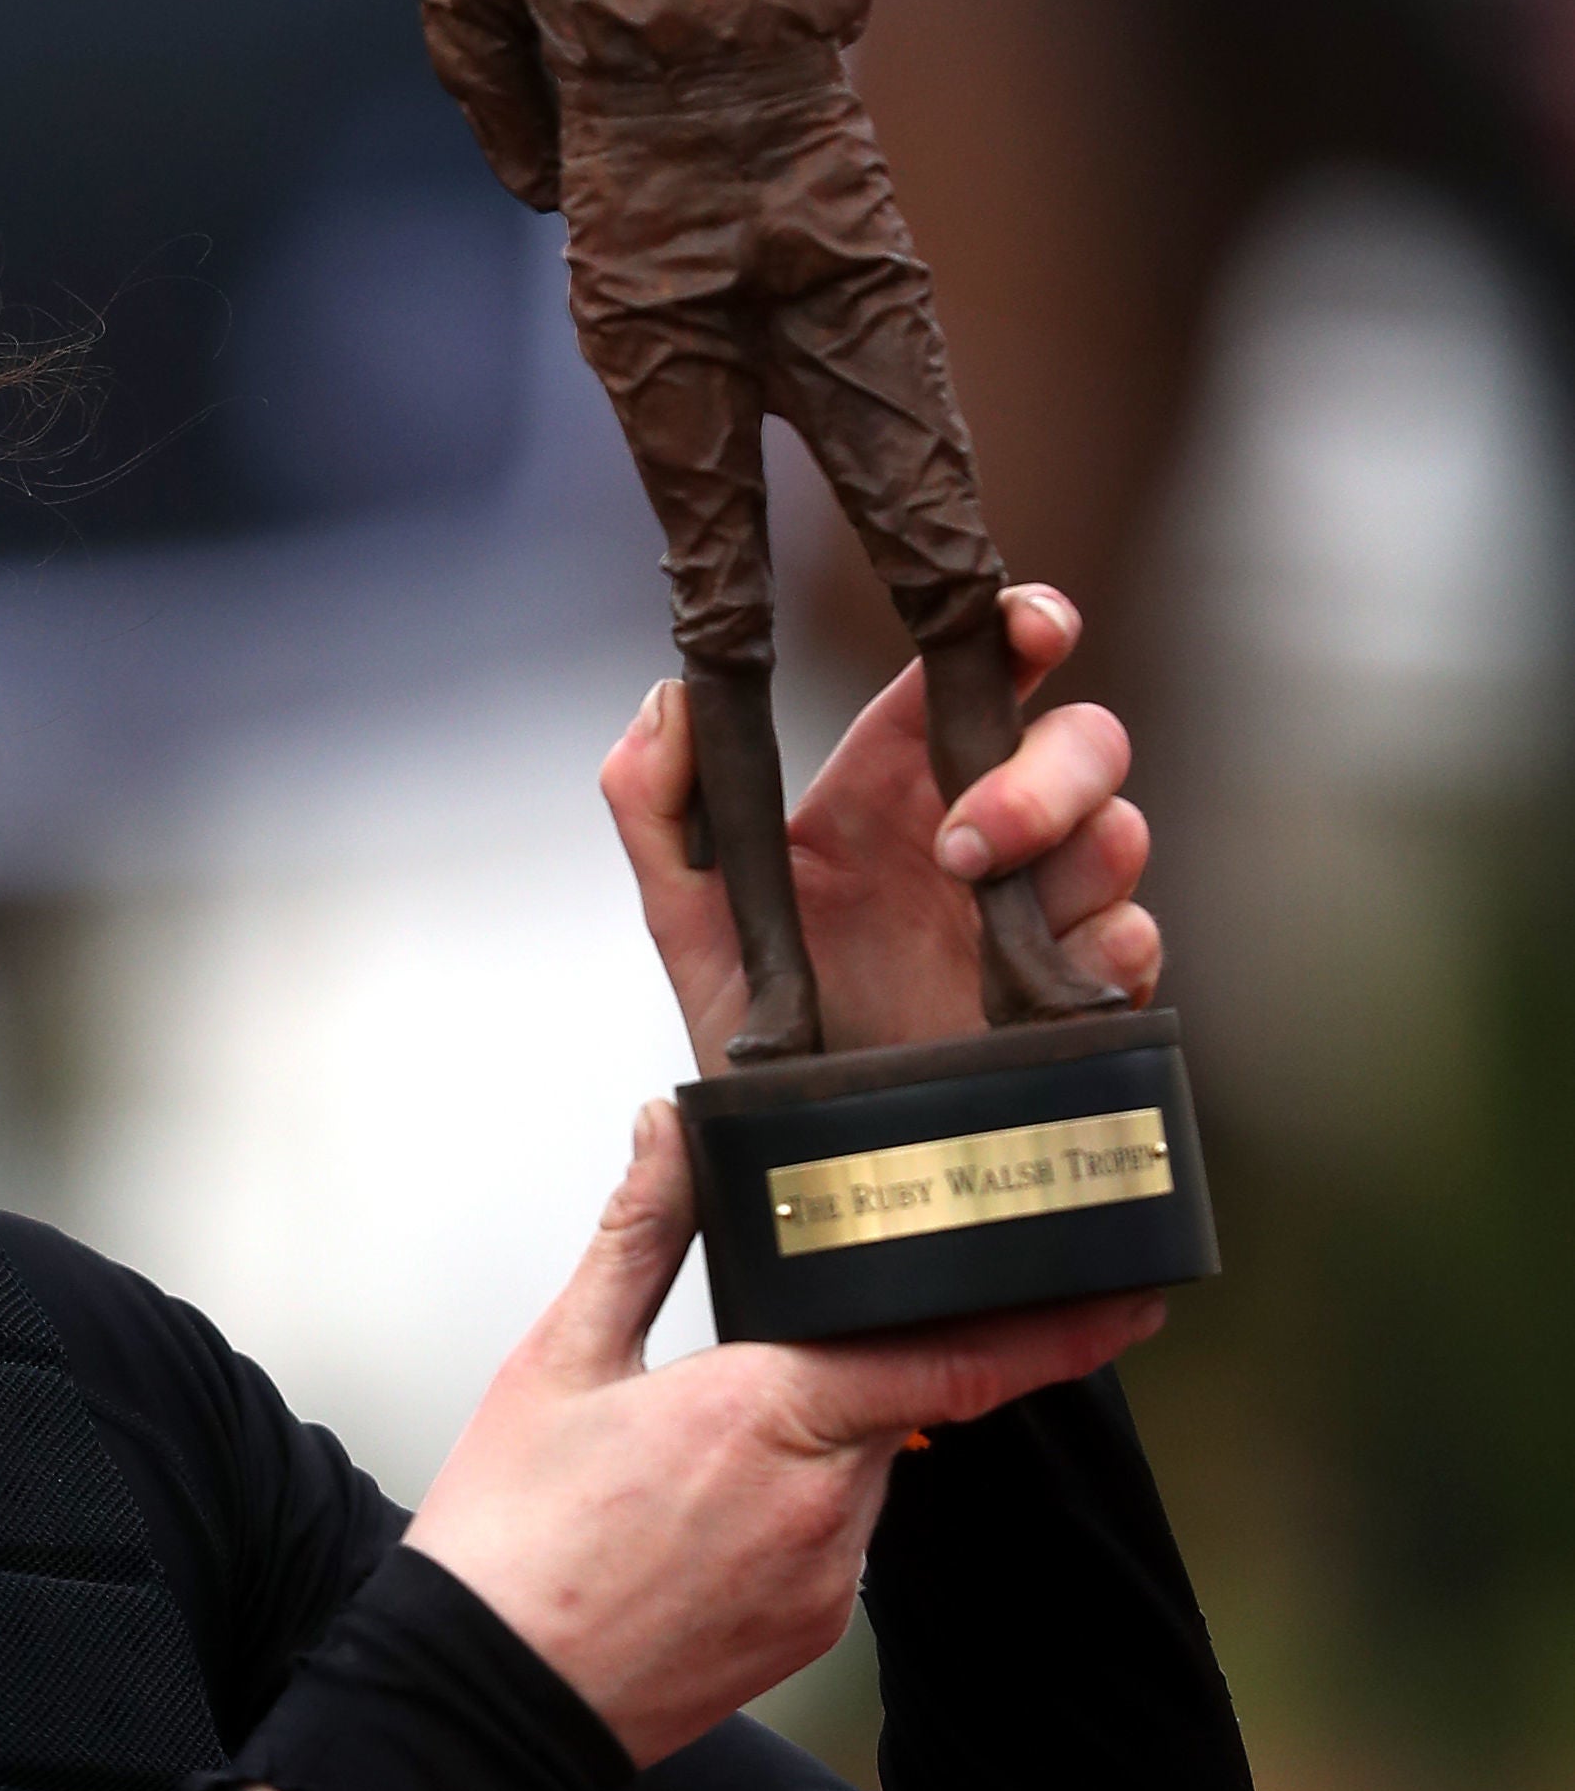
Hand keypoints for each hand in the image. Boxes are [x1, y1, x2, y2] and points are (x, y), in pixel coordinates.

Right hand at [404, 1103, 1162, 1764]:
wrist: (490, 1689)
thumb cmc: (513, 1531)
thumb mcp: (561, 1357)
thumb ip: (638, 1234)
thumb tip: (668, 1132)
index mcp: (766, 1414)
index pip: (947, 1359)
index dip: (1052, 1328)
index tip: (1130, 1299)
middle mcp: (821, 1506)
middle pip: (892, 1400)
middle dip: (850, 1363)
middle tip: (756, 1358)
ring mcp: (824, 1581)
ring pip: (863, 1469)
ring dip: (811, 1434)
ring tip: (685, 1452)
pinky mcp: (811, 1634)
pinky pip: (836, 1538)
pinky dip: (792, 1501)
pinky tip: (697, 1511)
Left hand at [600, 584, 1160, 1076]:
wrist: (806, 1164)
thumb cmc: (752, 1033)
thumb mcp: (685, 918)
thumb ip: (655, 805)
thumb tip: (671, 699)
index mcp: (886, 791)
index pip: (969, 677)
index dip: (1019, 631)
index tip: (1032, 627)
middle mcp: (972, 835)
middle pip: (1078, 741)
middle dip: (1047, 771)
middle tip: (968, 842)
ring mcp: (1033, 913)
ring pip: (1120, 830)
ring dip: (1078, 852)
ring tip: (992, 905)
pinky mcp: (1072, 995)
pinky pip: (1135, 939)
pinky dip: (1107, 942)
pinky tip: (1051, 972)